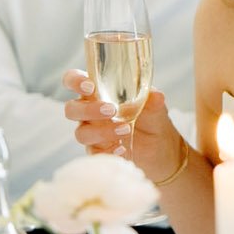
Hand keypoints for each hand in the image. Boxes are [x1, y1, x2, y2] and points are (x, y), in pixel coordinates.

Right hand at [62, 70, 186, 180]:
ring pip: (82, 133)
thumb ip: (153, 99)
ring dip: (102, 132)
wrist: (161, 147)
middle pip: (71, 109)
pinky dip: (107, 151)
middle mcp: (90, 112)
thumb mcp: (155, 107)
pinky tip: (122, 149)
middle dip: (88, 110)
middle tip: (111, 110)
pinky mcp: (98, 151)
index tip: (89, 86)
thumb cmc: (151, 119)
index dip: (75, 81)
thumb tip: (155, 95)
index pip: (74, 81)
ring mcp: (92, 132)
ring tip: (126, 129)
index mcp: (98, 93)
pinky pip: (93, 153)